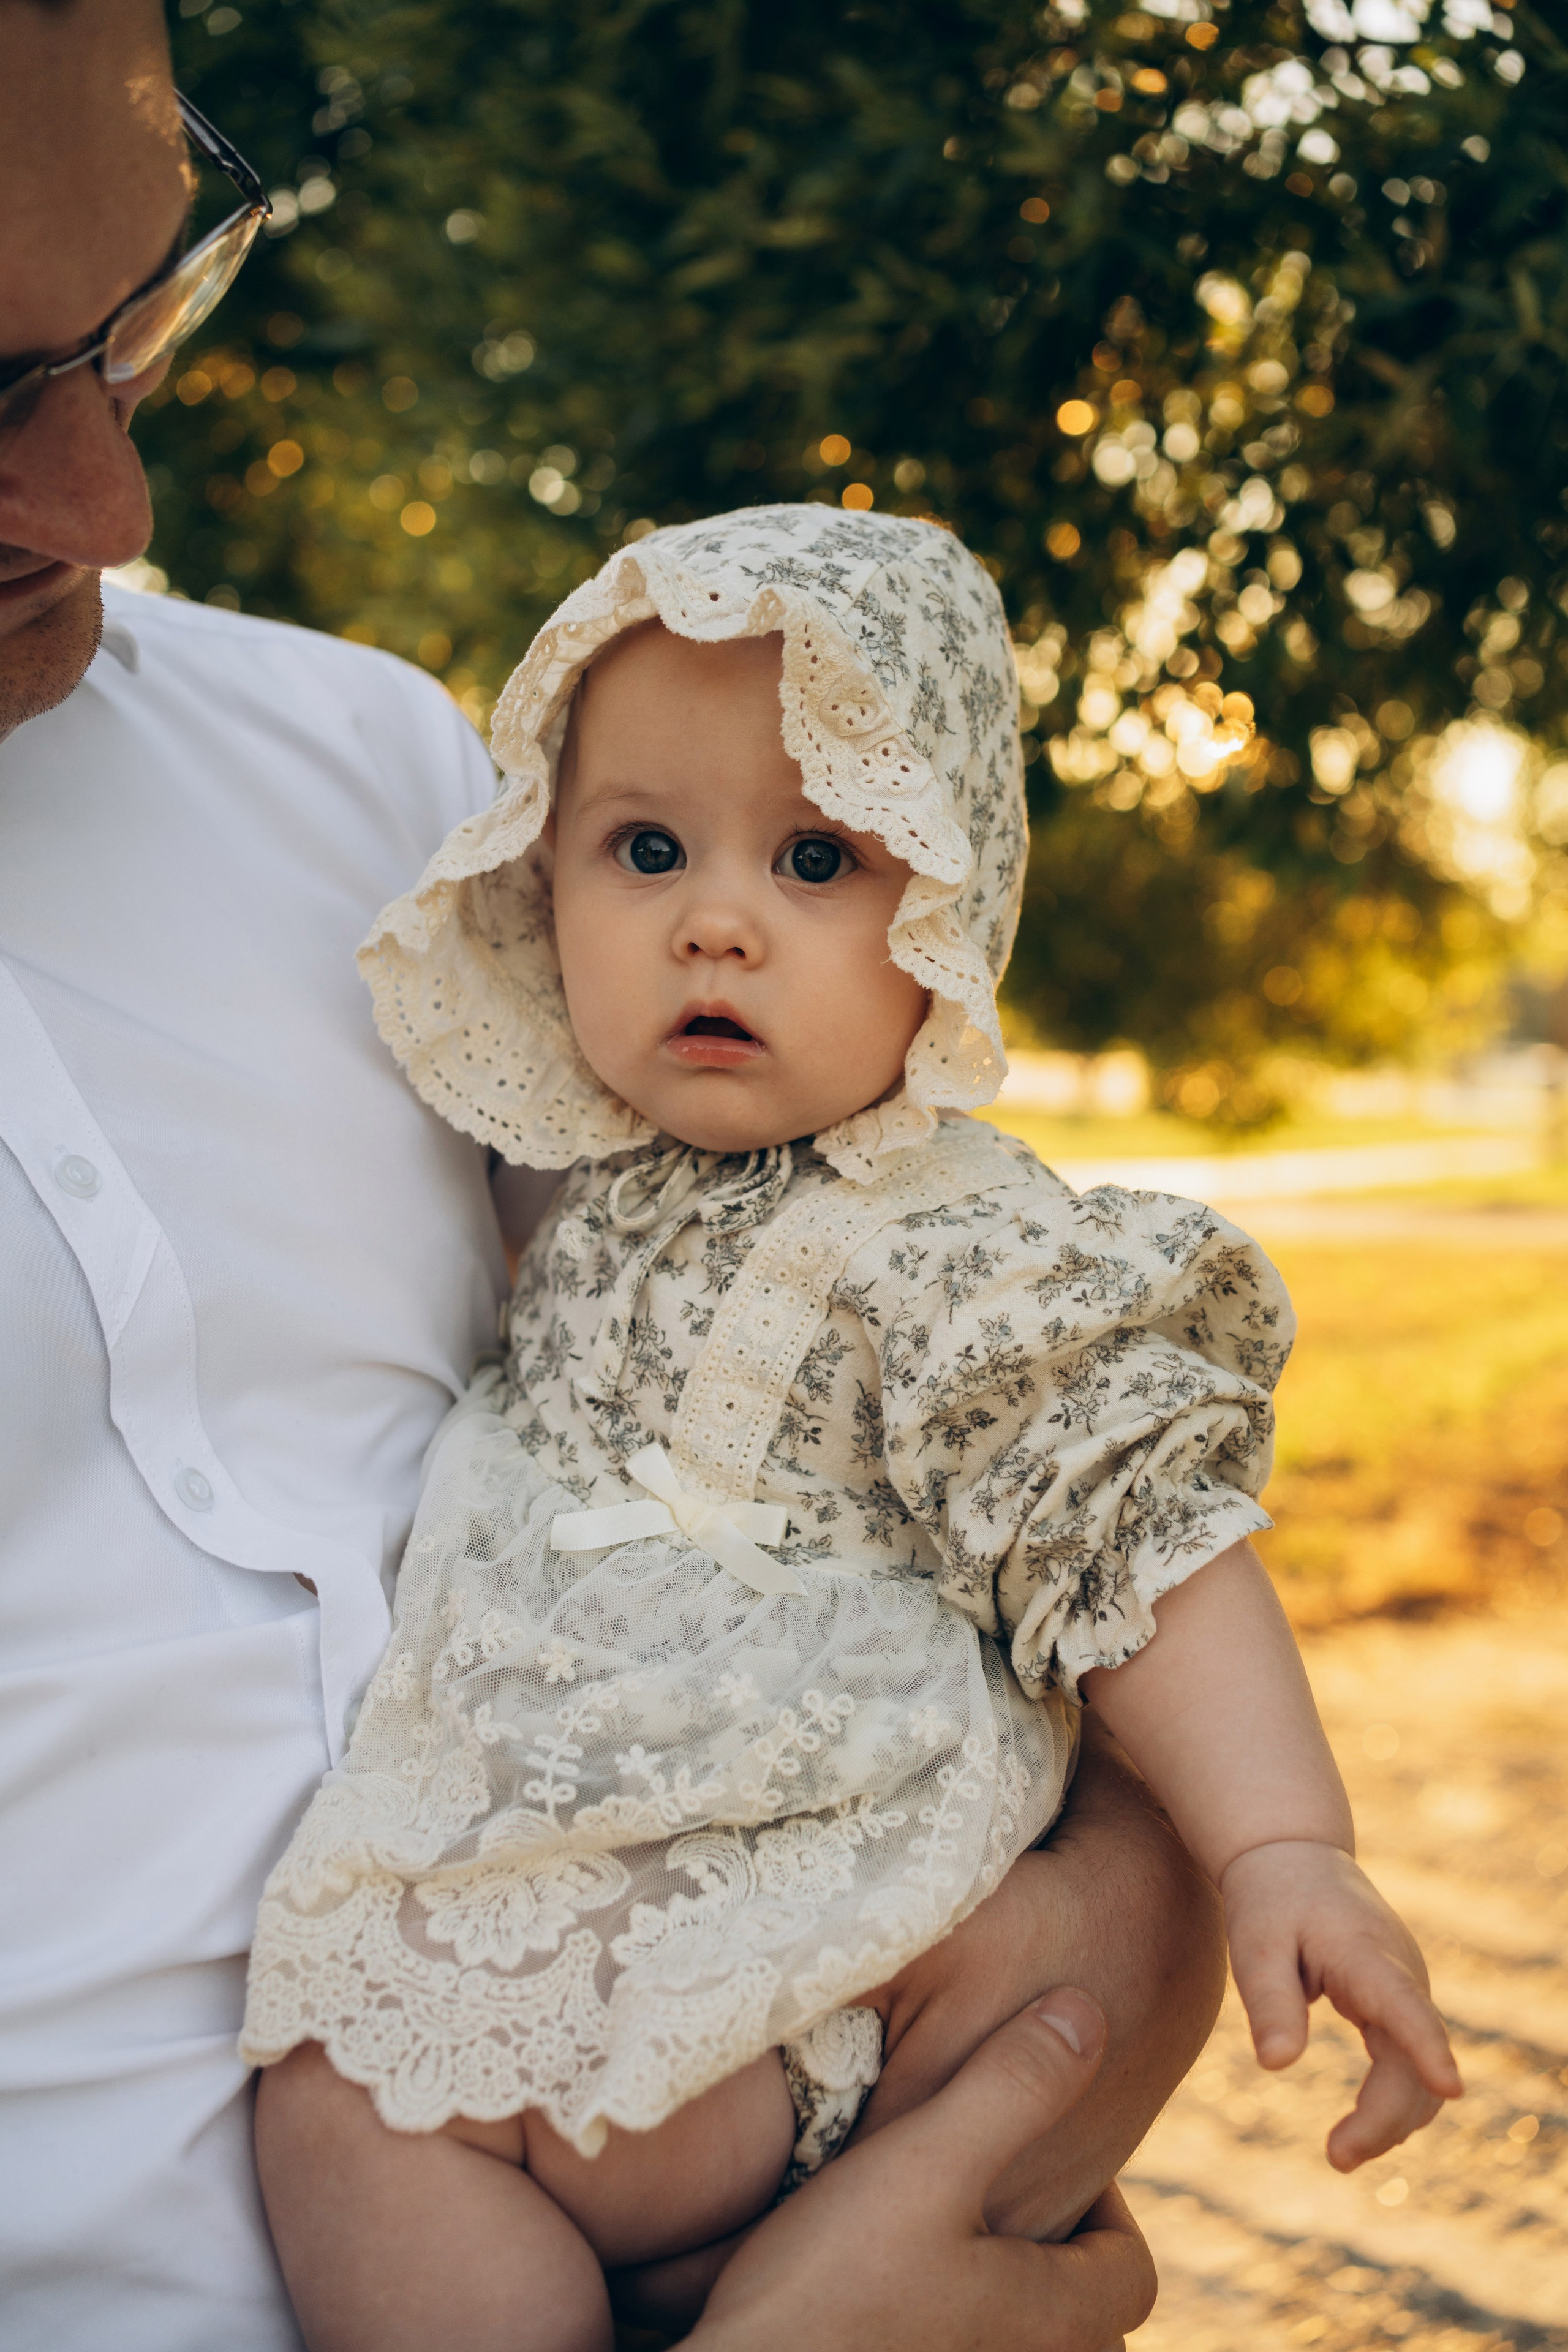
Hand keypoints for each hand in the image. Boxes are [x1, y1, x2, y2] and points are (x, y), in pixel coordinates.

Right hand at [687, 1989, 1155, 2351]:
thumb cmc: (830, 2287)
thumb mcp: (924, 2163)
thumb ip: (1012, 2089)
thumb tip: (1085, 2015)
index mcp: (1055, 2321)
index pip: (1130, 2273)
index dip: (1106, 2208)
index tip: (1043, 2156)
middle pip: (1083, 2318)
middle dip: (1057, 2254)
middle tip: (994, 2191)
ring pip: (1020, 2337)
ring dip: (1000, 2287)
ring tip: (940, 2227)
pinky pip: (959, 2345)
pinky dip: (949, 2314)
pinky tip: (885, 2275)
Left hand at [1222, 1839, 1462, 2170]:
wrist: (1294, 1858)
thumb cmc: (1270, 1900)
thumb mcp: (1254, 1943)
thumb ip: (1268, 2000)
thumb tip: (1276, 2065)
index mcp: (1365, 1954)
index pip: (1404, 2005)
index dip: (1428, 2048)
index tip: (1453, 2088)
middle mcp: (1401, 1974)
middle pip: (1412, 2061)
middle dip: (1384, 2118)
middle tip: (1335, 2158)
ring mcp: (1408, 1989)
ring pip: (1419, 2070)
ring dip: (1393, 2118)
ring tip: (1341, 2152)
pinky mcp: (1401, 2001)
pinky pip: (1411, 2061)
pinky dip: (1396, 2100)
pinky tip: (1364, 2129)